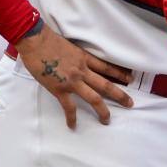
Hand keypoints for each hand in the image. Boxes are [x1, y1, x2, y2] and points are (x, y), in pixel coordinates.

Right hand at [14, 25, 133, 128]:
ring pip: (93, 98)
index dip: (120, 73)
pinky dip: (72, 118)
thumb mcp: (71, 47)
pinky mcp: (59, 89)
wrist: (36, 41)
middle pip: (106, 84)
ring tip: (107, 120)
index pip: (107, 67)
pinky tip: (73, 125)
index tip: (130, 79)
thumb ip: (77, 57)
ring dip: (102, 110)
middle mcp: (83, 71)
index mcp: (85, 58)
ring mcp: (72, 81)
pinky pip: (69, 107)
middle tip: (130, 103)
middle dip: (119, 95)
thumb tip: (80, 63)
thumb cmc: (50, 41)